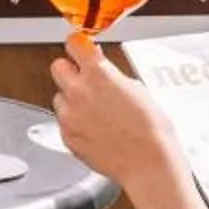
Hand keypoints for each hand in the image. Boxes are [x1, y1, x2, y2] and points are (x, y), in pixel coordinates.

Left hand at [49, 35, 185, 197]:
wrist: (148, 164)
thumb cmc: (151, 130)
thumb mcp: (136, 88)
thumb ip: (110, 73)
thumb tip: (98, 63)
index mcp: (98, 74)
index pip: (74, 44)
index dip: (78, 45)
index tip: (80, 47)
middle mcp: (79, 92)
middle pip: (58, 67)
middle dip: (70, 70)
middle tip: (84, 79)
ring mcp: (70, 115)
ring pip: (59, 97)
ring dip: (72, 100)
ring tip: (96, 112)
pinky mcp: (67, 136)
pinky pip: (63, 121)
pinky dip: (75, 122)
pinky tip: (95, 129)